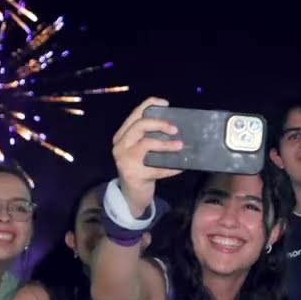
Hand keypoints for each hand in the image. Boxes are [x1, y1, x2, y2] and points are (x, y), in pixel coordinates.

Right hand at [111, 97, 181, 215]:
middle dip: (160, 124)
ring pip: (147, 144)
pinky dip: (171, 167)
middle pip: (139, 126)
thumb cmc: (140, 168)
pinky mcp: (134, 175)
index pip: (134, 114)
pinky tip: (181, 167)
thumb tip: (174, 126)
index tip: (166, 104)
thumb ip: (149, 136)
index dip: (149, 105)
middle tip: (175, 129)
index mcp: (122, 136)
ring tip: (180, 146)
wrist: (131, 195)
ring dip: (166, 145)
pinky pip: (157, 168)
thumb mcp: (139, 149)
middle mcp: (120, 145)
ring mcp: (125, 160)